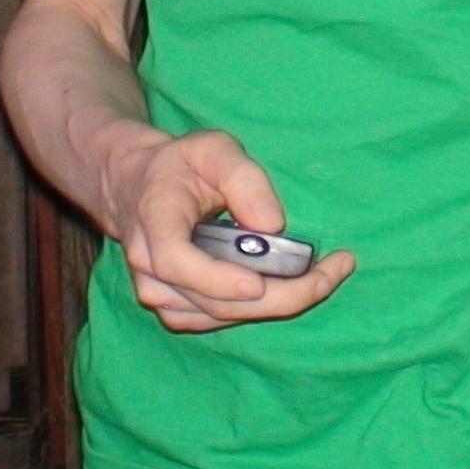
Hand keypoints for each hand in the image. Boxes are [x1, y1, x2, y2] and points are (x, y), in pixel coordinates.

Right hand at [93, 121, 355, 332]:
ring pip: (221, 315)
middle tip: (333, 272)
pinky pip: (220, 319)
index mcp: (154, 221)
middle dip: (279, 295)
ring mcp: (158, 293)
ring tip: (325, 274)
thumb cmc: (180, 165)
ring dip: (277, 303)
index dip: (216, 279)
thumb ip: (244, 178)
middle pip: (212, 301)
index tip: (259, 282)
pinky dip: (260, 308)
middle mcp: (149, 266)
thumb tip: (272, 226)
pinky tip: (291, 284)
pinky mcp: (175, 308)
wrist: (136, 188)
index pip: (175, 261)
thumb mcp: (213, 149)